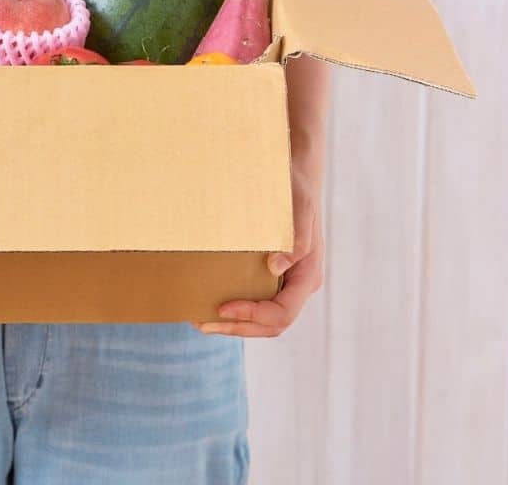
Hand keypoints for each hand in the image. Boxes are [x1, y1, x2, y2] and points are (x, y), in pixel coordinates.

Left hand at [198, 165, 324, 337]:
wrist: (294, 180)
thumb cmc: (295, 193)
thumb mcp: (299, 209)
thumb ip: (296, 239)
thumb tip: (275, 267)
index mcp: (307, 276)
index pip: (282, 313)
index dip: (252, 316)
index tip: (223, 308)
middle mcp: (298, 286)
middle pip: (270, 324)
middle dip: (237, 328)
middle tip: (203, 324)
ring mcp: (286, 284)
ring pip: (262, 320)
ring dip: (234, 325)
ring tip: (200, 321)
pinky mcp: (272, 278)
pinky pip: (256, 303)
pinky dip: (235, 311)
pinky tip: (209, 305)